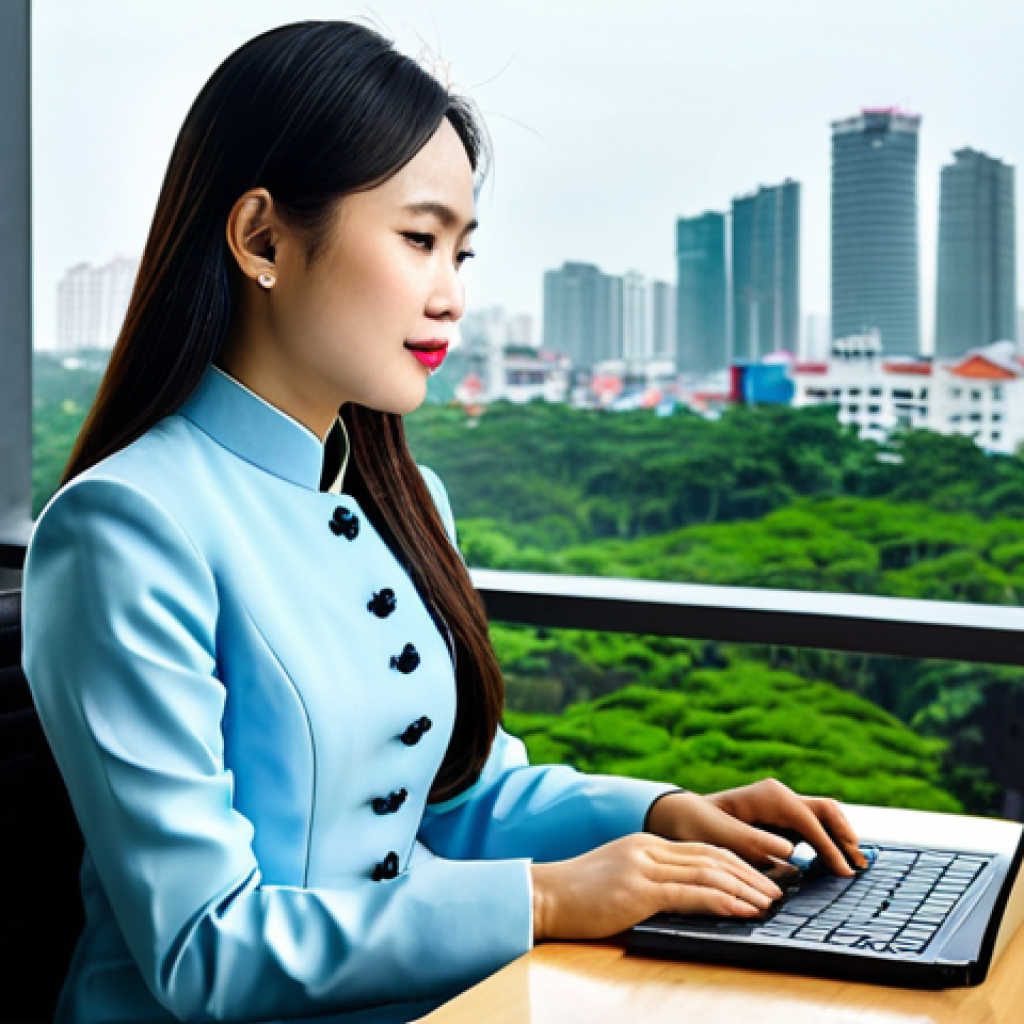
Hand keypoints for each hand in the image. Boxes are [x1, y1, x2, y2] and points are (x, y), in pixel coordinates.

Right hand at [530, 832, 782, 941]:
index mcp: (645, 844)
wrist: (542, 897)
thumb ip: (651, 881)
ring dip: (746, 887)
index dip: (737, 863)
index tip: (762, 877)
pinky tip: (744, 909)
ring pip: (708, 872)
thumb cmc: (578, 897)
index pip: (702, 850)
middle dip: (751, 873)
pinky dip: (725, 900)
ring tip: (771, 901)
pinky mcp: (639, 890)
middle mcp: (648, 849)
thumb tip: (689, 898)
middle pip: (712, 856)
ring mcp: (643, 867)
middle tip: (780, 889)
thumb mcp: (620, 879)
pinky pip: (692, 893)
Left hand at [646, 782, 865, 876]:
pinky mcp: (781, 816)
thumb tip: (790, 853)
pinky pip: (813, 824)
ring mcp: (782, 803)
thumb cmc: (697, 826)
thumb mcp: (719, 836)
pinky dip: (828, 839)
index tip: (843, 872)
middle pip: (826, 809)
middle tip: (860, 867)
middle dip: (845, 835)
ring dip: (841, 837)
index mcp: (768, 797)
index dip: (829, 847)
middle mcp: (779, 795)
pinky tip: (835, 861)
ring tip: (854, 865)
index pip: (809, 821)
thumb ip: (752, 843)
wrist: (682, 815)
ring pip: (824, 814)